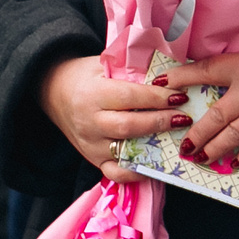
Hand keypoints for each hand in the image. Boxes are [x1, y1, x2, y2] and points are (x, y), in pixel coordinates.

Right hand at [39, 56, 179, 181]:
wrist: (54, 91)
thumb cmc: (85, 75)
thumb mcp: (104, 65)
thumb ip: (131, 71)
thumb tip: (167, 76)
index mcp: (93, 94)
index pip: (129, 97)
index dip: (157, 98)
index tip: (179, 96)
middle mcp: (89, 121)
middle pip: (129, 126)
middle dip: (160, 122)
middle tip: (184, 118)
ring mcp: (90, 143)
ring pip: (124, 151)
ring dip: (153, 147)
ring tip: (176, 140)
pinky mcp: (91, 158)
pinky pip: (114, 173)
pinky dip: (135, 173)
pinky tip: (154, 166)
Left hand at [158, 47, 238, 171]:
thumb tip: (220, 78)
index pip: (206, 70)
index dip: (182, 77)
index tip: (162, 83)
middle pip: (215, 116)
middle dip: (197, 133)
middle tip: (184, 145)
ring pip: (233, 136)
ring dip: (214, 148)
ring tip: (201, 156)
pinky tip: (234, 162)